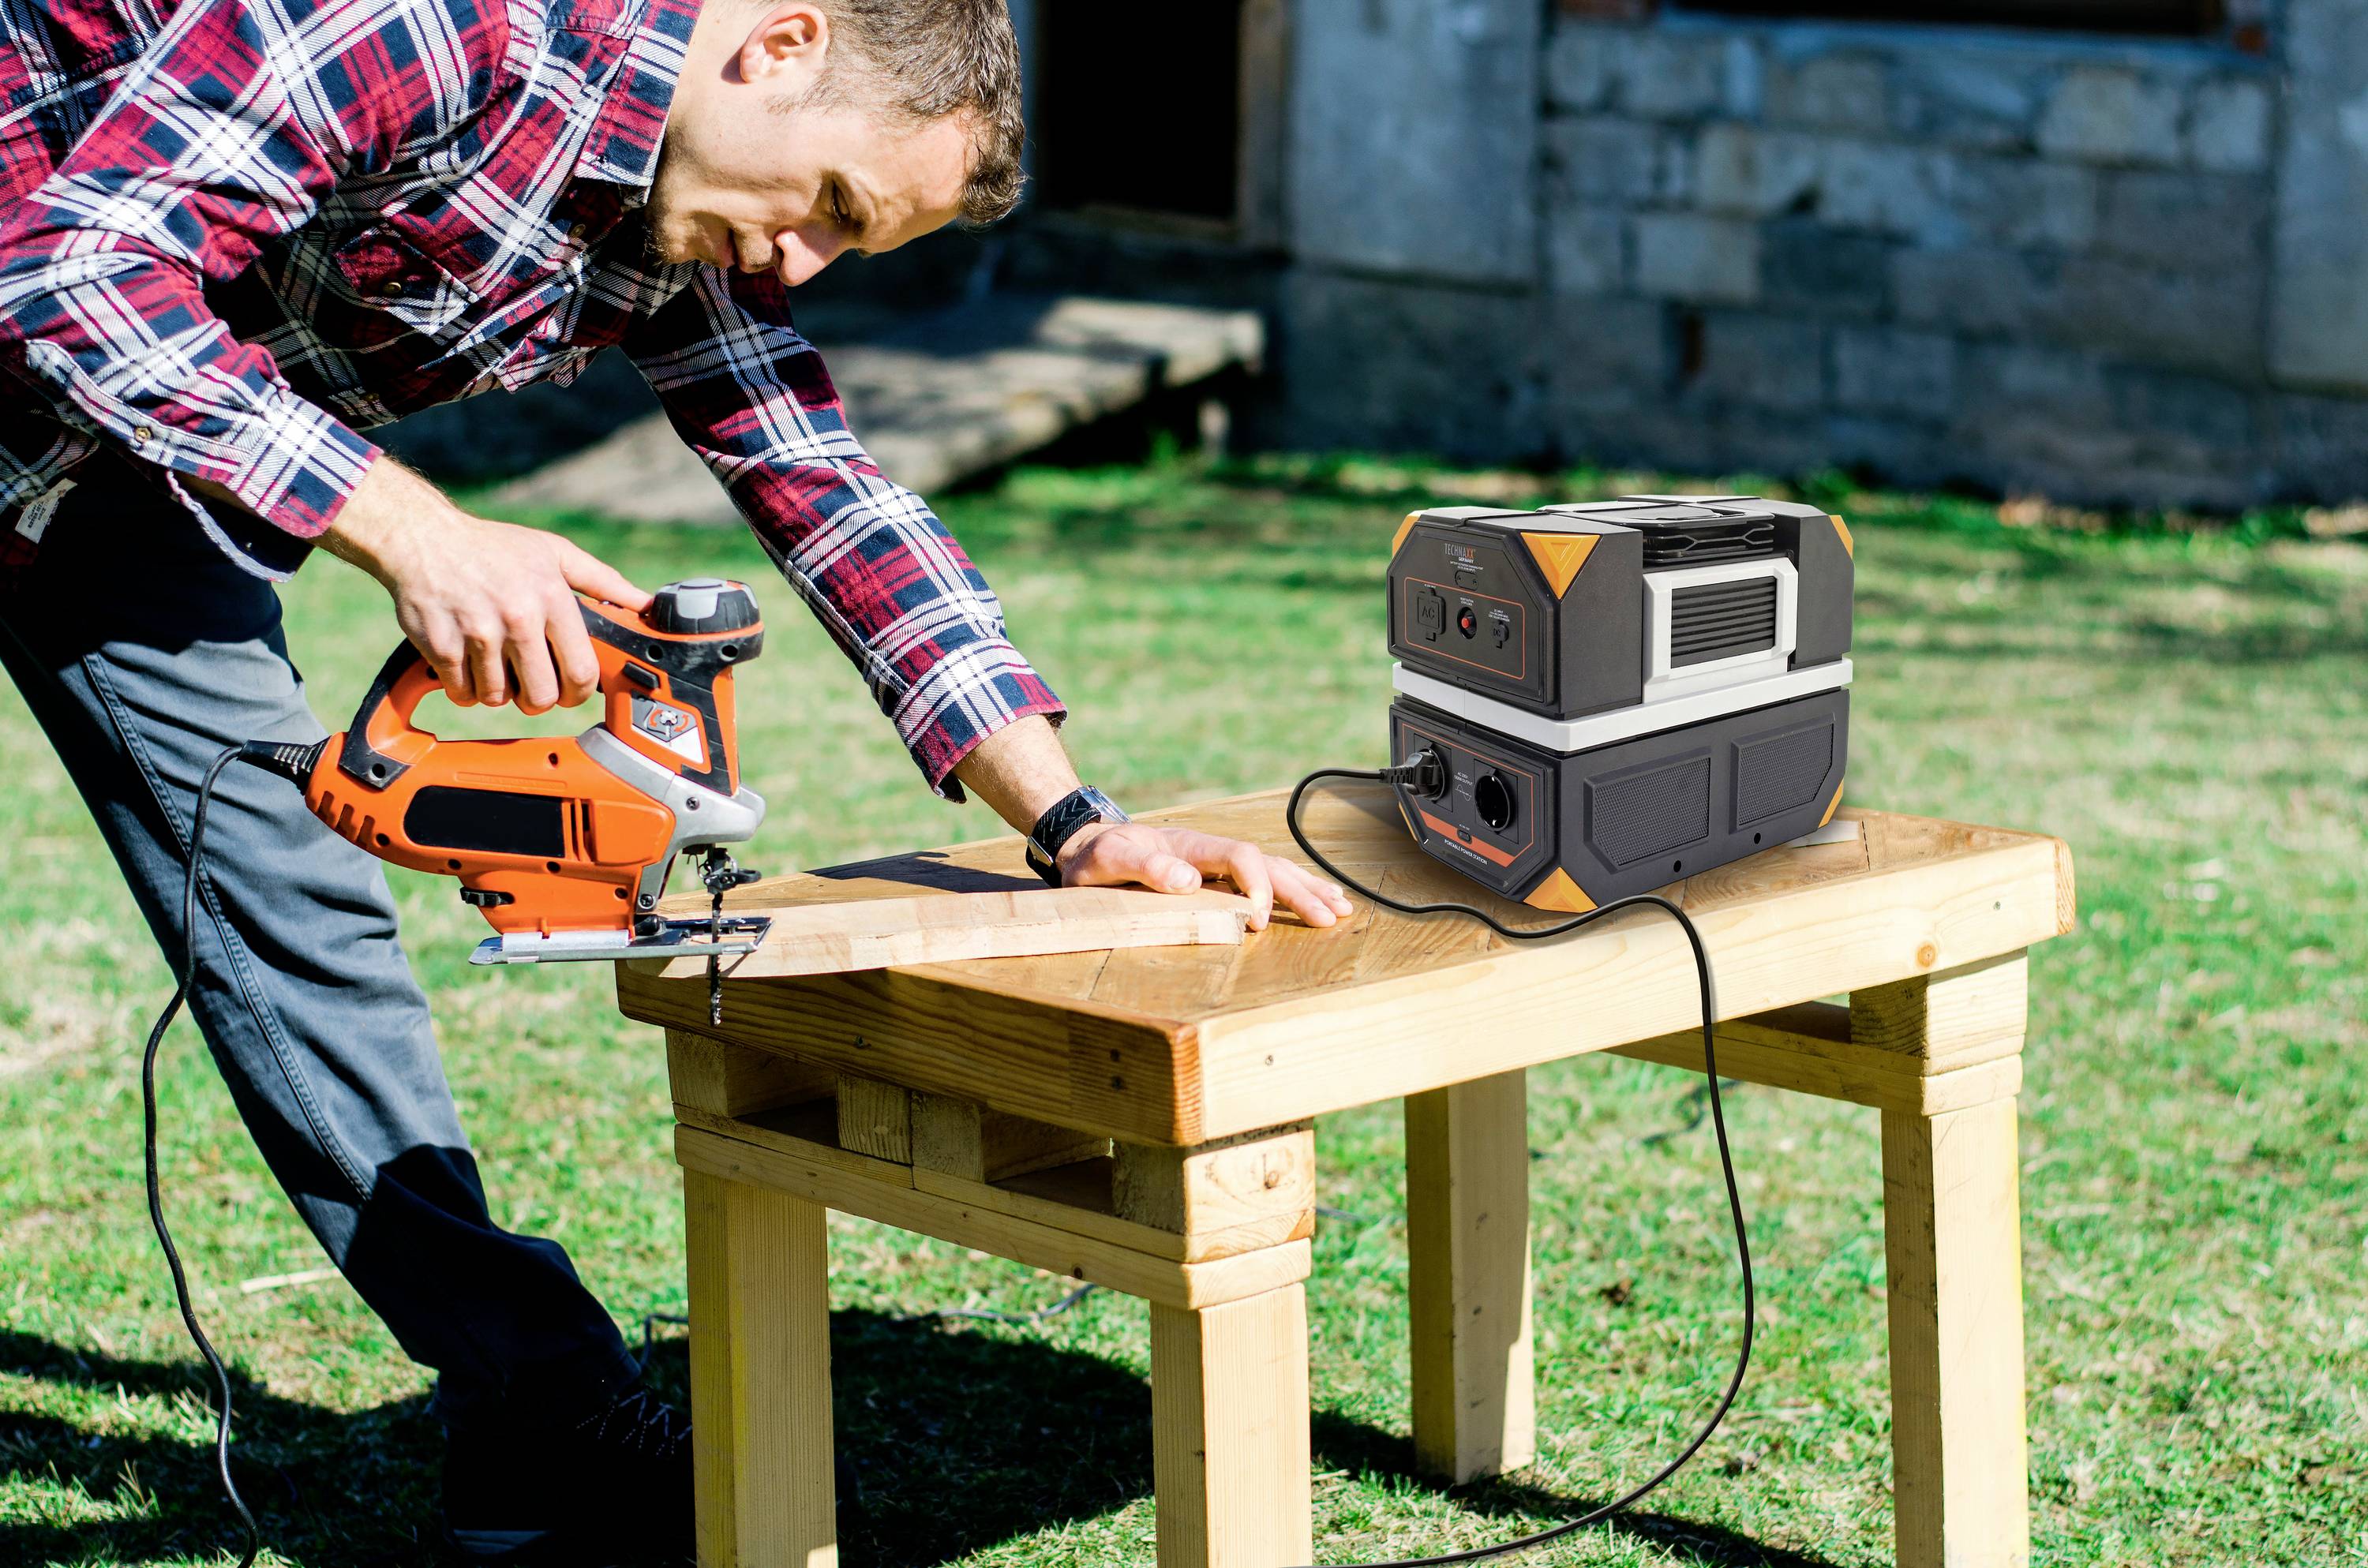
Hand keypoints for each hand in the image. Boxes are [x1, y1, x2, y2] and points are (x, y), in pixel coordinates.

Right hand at [319, 457, 651, 712]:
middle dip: (539, 699)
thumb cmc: (494, 547)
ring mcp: (477, 634)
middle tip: (532, 686)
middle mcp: (517, 618)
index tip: (572, 691)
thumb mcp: (554, 552)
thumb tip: (646, 604)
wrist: (423, 538)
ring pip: (499, 698)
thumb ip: (603, 582)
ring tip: (495, 665)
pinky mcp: (441, 646)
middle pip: (541, 697)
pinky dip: (465, 688)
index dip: (580, 692)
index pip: (581, 672)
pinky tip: (467, 664)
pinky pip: (462, 693)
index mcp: (550, 598)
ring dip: (498, 692)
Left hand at [1057, 823, 1353, 930]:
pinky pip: (1260, 882)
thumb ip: (1143, 868)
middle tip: (1330, 918)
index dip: (1256, 885)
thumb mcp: (1108, 861)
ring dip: (1306, 889)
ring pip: (1272, 871)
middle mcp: (1210, 852)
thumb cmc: (1096, 858)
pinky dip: (1290, 892)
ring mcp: (1215, 865)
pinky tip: (1313, 901)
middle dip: (1300, 891)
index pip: (1239, 856)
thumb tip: (1188, 879)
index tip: (1258, 919)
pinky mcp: (1215, 880)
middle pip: (1267, 864)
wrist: (1086, 848)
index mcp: (1190, 845)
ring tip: (1340, 908)